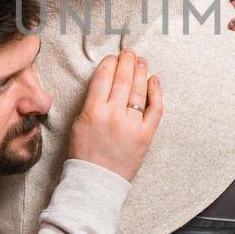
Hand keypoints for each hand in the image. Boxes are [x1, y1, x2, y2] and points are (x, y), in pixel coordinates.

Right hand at [67, 48, 163, 182]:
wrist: (96, 181)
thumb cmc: (84, 153)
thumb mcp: (78, 123)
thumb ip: (92, 102)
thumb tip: (106, 82)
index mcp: (93, 111)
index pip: (104, 77)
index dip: (110, 63)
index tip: (113, 58)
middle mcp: (113, 115)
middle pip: (123, 79)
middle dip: (127, 61)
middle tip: (130, 53)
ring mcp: (132, 125)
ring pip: (140, 90)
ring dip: (141, 72)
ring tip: (142, 62)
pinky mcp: (146, 135)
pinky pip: (155, 109)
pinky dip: (157, 93)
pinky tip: (155, 80)